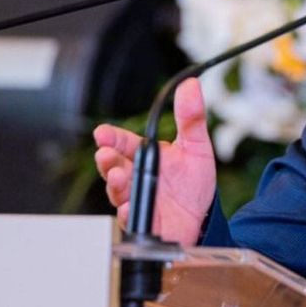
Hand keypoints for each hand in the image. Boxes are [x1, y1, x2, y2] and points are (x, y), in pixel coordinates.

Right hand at [93, 78, 216, 245]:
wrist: (203, 218)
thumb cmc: (195, 183)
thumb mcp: (197, 147)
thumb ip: (191, 118)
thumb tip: (191, 85)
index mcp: (146, 155)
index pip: (123, 142)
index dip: (111, 137)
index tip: (102, 132)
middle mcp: (136, 176)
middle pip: (113, 165)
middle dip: (107, 160)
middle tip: (105, 154)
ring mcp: (135, 198)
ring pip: (117, 190)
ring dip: (114, 183)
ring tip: (118, 176)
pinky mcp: (140, 221)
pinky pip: (128, 217)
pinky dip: (127, 212)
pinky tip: (129, 207)